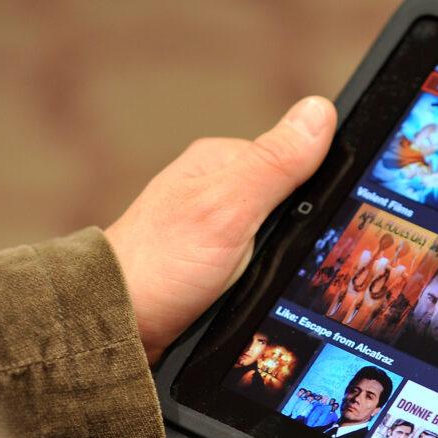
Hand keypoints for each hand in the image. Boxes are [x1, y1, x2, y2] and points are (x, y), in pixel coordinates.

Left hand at [106, 97, 334, 363]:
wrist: (117, 327)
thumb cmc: (161, 266)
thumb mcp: (230, 208)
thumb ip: (276, 163)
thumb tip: (320, 110)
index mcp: (224, 163)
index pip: (297, 162)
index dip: (318, 193)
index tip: (319, 224)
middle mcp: (219, 190)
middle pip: (289, 205)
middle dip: (299, 235)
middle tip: (284, 261)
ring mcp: (215, 227)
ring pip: (276, 240)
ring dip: (280, 264)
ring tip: (266, 284)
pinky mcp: (213, 263)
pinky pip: (258, 266)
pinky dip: (263, 282)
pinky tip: (256, 296)